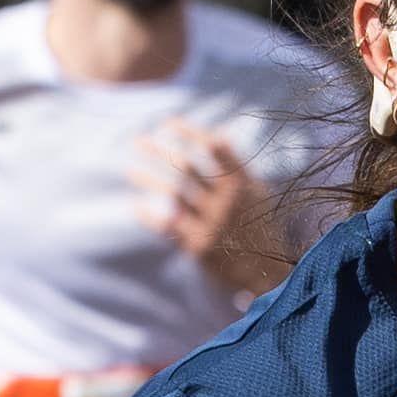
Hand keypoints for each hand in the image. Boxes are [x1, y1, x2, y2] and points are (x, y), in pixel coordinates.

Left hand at [136, 121, 289, 286]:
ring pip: (174, 193)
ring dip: (149, 179)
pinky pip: (169, 226)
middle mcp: (228, 199)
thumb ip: (236, 169)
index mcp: (243, 182)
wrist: (267, 273)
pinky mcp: (200, 246)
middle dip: (160, 151)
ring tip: (130, 170)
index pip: (214, 147)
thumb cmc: (257, 227)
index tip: (168, 123)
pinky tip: (135, 207)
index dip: (189, 132)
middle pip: (188, 167)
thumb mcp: (257, 193)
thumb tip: (217, 137)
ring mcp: (213, 222)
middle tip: (137, 140)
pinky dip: (150, 217)